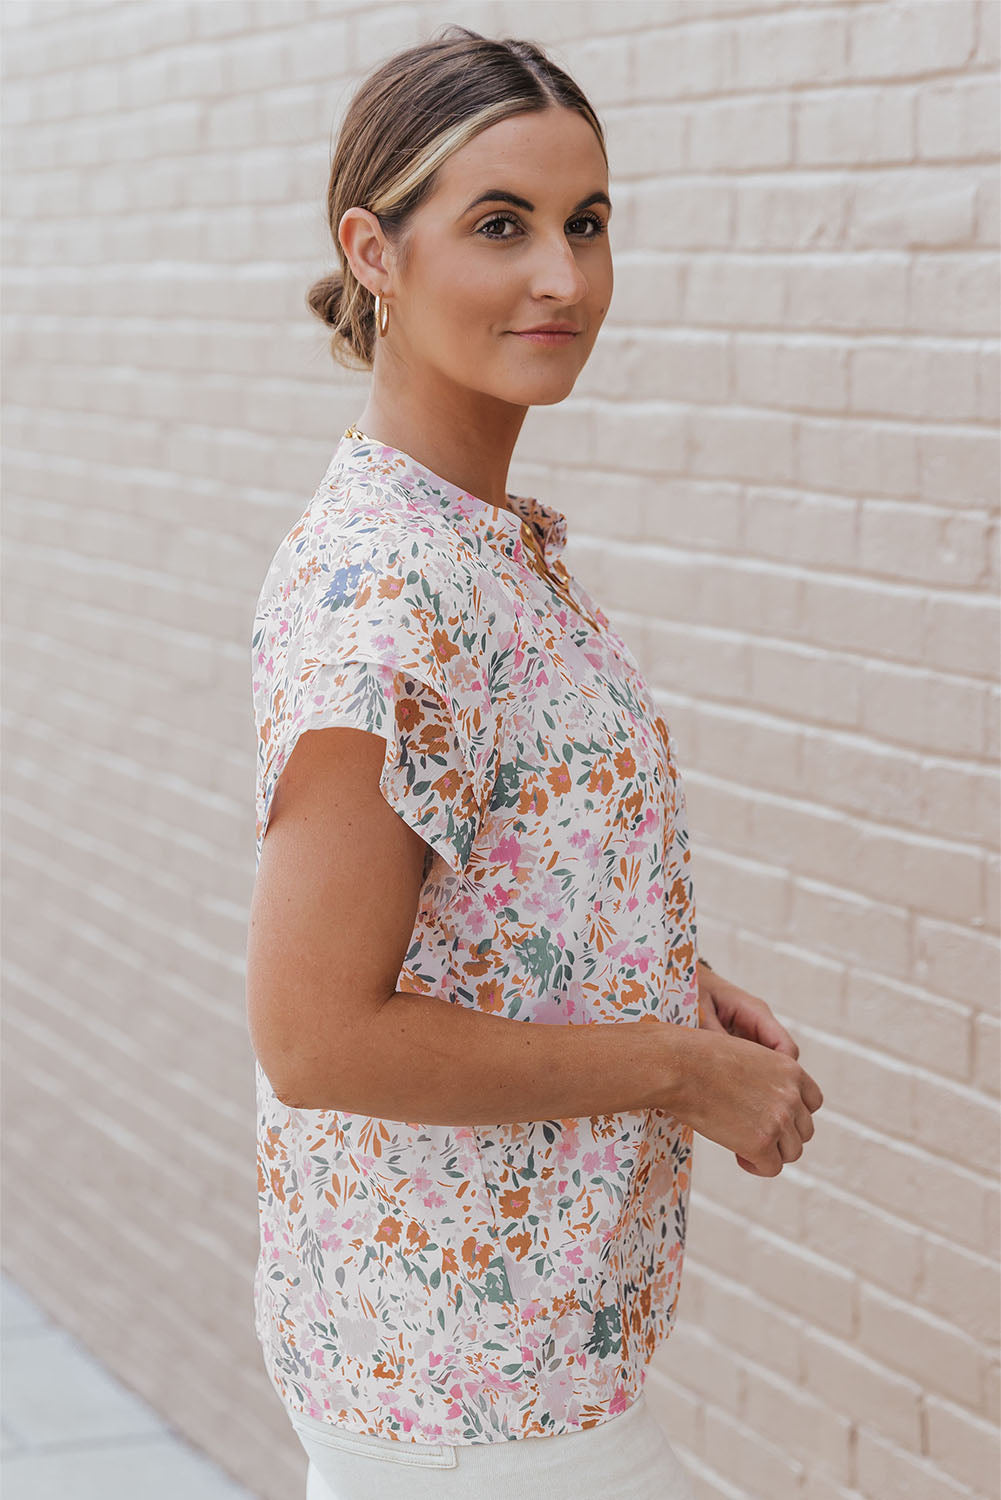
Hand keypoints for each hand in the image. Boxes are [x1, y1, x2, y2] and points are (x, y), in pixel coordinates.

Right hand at [697, 964, 802, 1173]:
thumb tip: (764, 1105)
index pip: (812, 1102)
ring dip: (771, 1152)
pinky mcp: (762, 1143)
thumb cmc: (700, 1058)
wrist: (680, 1067)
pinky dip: (756, 1166)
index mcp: (790, 1069)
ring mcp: (779, 1120)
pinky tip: (738, 1155)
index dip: (794, 1113)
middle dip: (782, 1136)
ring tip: (744, 1146)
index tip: (771, 1117)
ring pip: (792, 1152)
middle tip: (753, 1134)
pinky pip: (771, 1168)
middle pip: (804, 1130)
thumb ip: (766, 1078)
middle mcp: (791, 1095)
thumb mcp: (746, 1056)